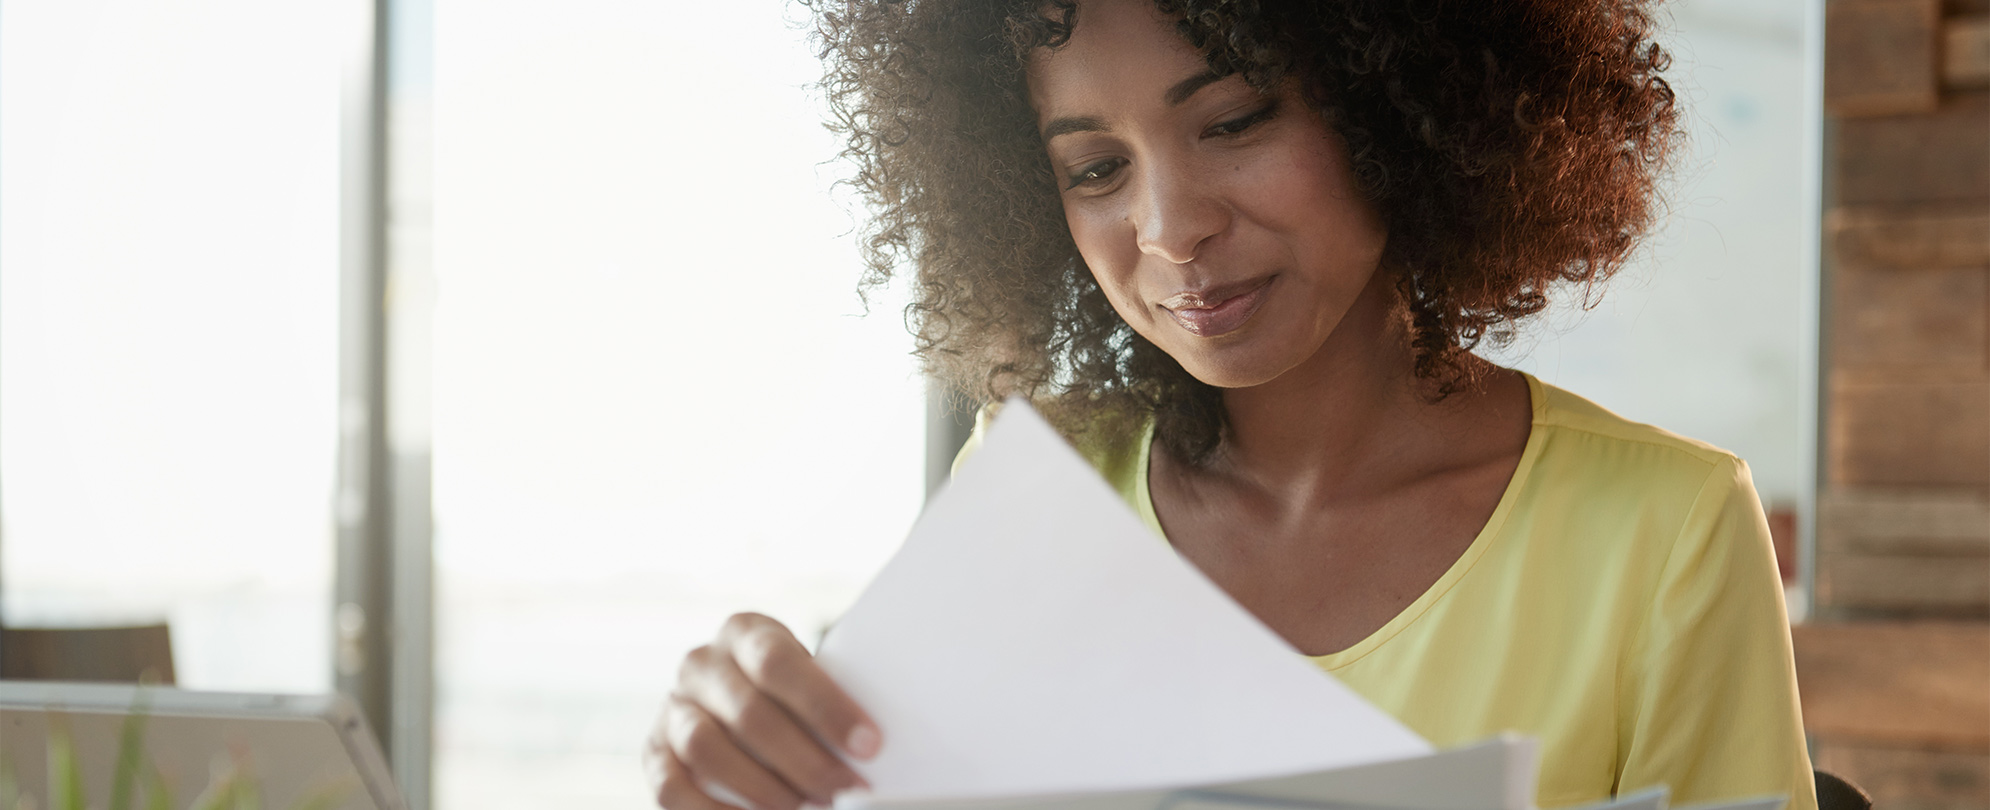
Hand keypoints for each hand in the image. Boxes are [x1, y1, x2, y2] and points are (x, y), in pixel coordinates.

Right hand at [649, 612, 880, 809]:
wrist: (740, 703)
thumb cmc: (791, 695)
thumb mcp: (809, 681)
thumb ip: (826, 704)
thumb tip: (864, 750)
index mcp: (745, 633)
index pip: (779, 663)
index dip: (825, 706)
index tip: (868, 745)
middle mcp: (701, 664)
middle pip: (748, 713)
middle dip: (804, 760)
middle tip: (843, 789)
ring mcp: (672, 708)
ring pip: (705, 749)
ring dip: (762, 788)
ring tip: (805, 808)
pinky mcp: (653, 753)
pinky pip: (672, 788)